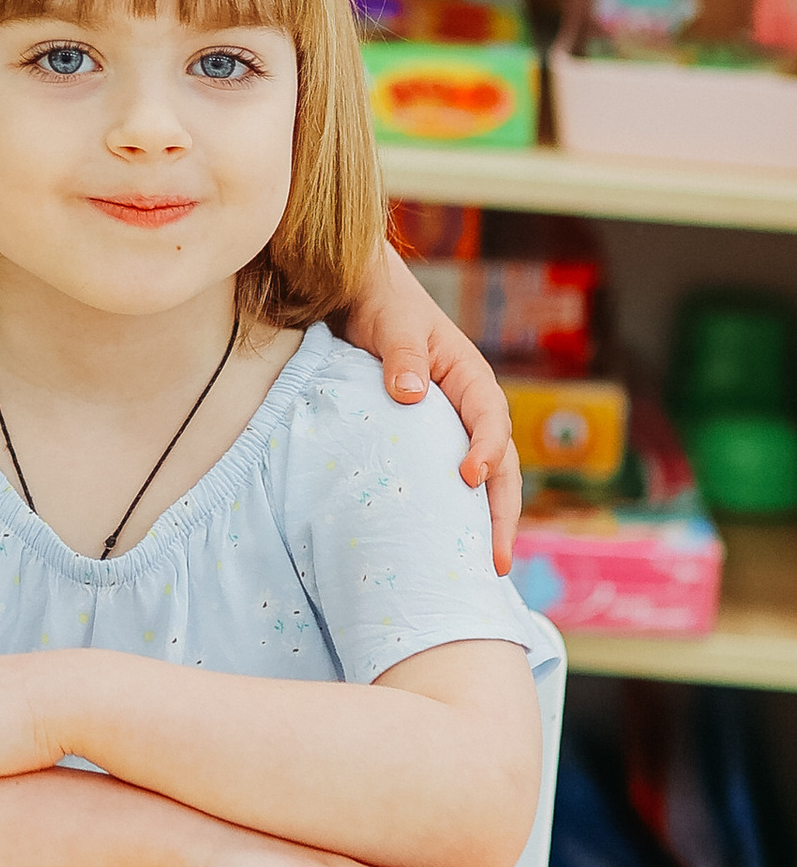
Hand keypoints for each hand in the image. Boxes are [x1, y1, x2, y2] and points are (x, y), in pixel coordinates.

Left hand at [352, 237, 520, 572]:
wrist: (362, 297)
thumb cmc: (383, 304)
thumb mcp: (393, 322)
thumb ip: (402, 353)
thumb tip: (411, 393)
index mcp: (471, 377)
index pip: (489, 419)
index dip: (485, 450)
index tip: (468, 478)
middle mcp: (471, 408)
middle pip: (501, 464)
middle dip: (502, 512)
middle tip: (496, 560)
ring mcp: (455, 428)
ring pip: (486, 480)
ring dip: (488, 522)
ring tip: (488, 569)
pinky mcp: (433, 442)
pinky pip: (453, 480)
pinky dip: (460, 512)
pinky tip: (452, 547)